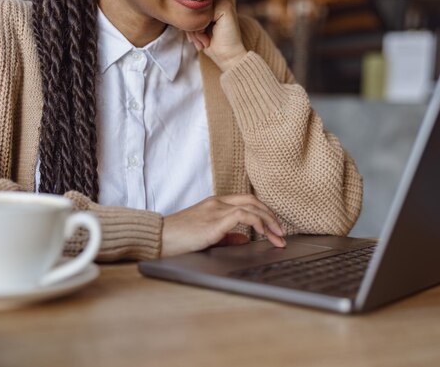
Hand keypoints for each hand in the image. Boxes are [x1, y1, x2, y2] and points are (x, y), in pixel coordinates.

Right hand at [160, 194, 285, 256]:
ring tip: (278, 237)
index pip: (246, 200)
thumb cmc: (178, 239)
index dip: (264, 212)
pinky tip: (263, 234)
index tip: (274, 227)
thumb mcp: (207, 236)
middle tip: (282, 233)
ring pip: (252, 206)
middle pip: (253, 201)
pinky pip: (244, 215)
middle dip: (271, 216)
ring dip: (269, 222)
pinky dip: (258, 222)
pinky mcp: (215, 220)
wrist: (158, 238)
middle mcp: (217, 202)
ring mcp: (216, 209)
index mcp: (215, 203)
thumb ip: (227, 236)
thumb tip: (245, 239)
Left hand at [186, 0, 247, 71]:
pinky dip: (200, 28)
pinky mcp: (226, 6)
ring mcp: (226, 0)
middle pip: (194, 5)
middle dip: (190, 25)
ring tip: (203, 41)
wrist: (227, 57)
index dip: (188, 20)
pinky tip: (207, 38)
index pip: (193, 3)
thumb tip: (175, 6)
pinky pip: (204, 13)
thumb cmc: (212, 43)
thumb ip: (191, 13)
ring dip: (194, 28)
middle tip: (197, 42)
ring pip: (197, 9)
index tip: (192, 36)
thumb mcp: (197, 26)